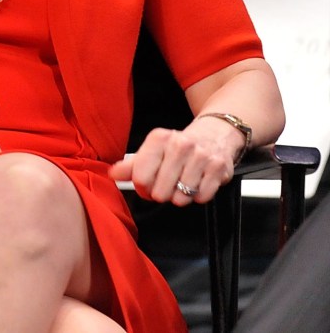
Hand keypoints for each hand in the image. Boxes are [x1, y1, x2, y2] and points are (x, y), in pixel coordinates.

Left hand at [109, 117, 242, 204]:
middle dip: (161, 194)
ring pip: (181, 197)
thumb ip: (132, 165)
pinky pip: (202, 197)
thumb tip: (113, 175)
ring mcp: (201, 157)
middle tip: (165, 186)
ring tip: (182, 184)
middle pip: (160, 191)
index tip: (145, 185)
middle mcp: (180, 145)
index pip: (140, 177)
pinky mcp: (219, 169)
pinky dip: (198, 196)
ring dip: (180, 196)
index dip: (141, 187)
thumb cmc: (179, 146)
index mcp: (159, 139)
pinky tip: (197, 184)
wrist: (215, 134)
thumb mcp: (154, 149)